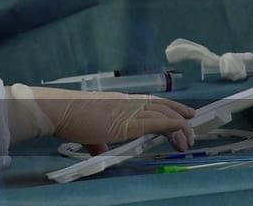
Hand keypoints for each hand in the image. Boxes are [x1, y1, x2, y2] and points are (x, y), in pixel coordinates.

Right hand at [31, 87, 194, 152]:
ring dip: (181, 126)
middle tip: (191, 129)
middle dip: (180, 116)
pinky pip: (160, 122)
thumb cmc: (71, 119)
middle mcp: (129, 103)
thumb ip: (98, 142)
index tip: (182, 115)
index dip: (169, 108)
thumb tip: (99, 151)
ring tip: (188, 140)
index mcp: (120, 102)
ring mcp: (131, 111)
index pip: (150, 102)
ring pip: (166, 114)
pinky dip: (175, 126)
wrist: (61, 111)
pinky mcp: (130, 122)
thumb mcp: (90, 132)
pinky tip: (182, 133)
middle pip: (162, 106)